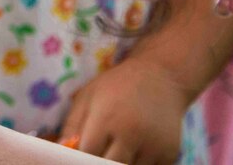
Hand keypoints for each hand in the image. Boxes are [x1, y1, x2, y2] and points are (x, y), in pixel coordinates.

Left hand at [59, 58, 190, 163]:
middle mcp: (131, 134)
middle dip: (97, 161)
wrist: (161, 77)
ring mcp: (153, 146)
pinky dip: (138, 164)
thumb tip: (62, 149)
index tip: (76, 154)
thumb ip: (72, 125)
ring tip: (115, 147)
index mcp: (106, 118)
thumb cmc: (117, 85)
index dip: (78, 156)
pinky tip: (134, 150)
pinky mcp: (170, 154)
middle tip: (96, 150)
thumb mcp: (87, 96)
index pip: (86, 154)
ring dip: (118, 163)